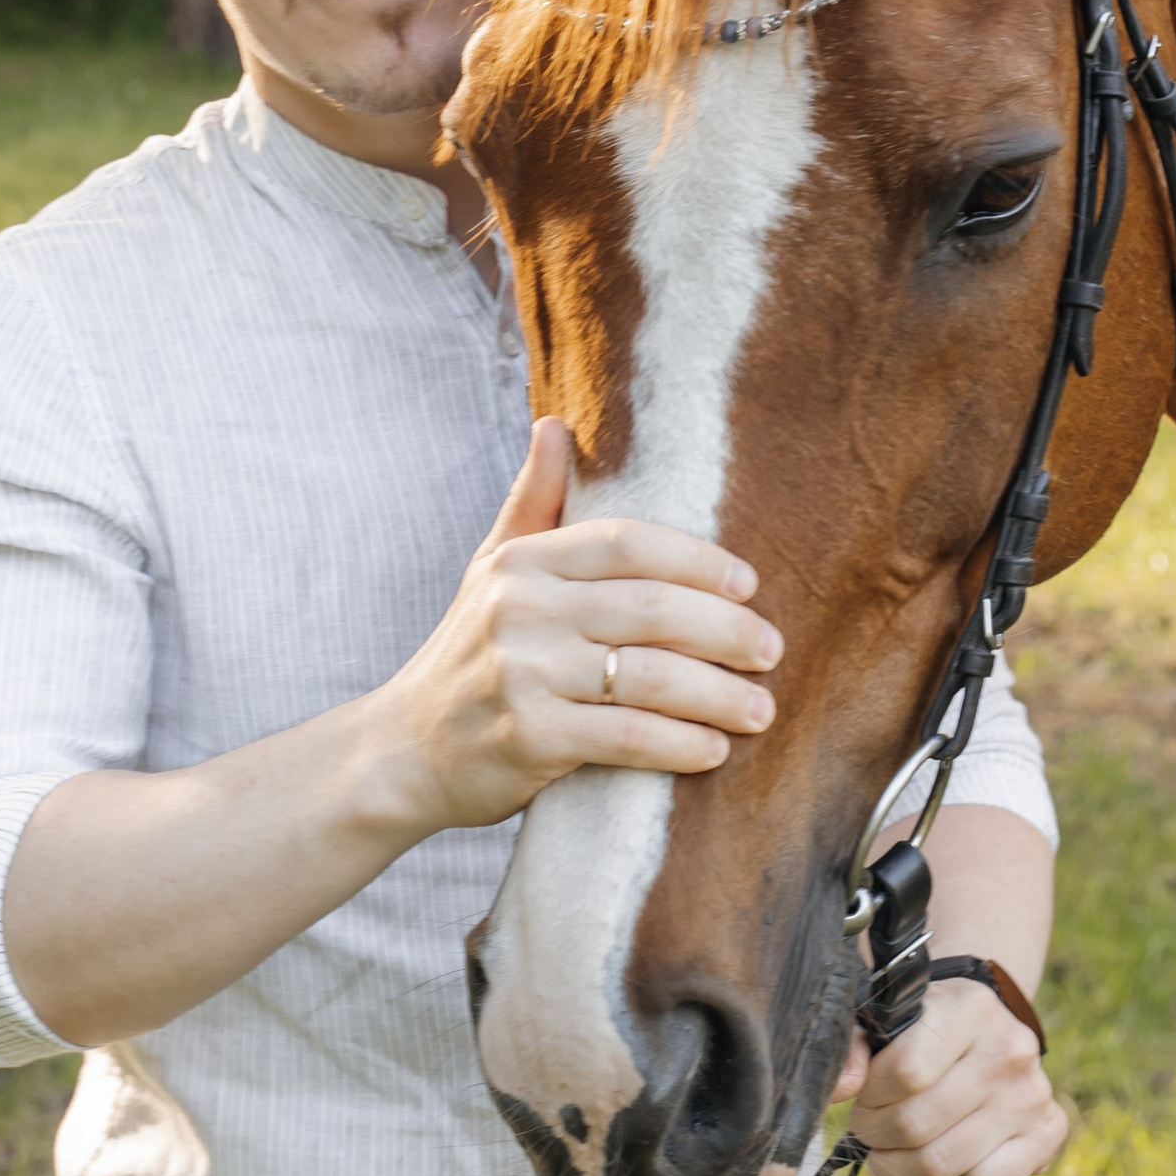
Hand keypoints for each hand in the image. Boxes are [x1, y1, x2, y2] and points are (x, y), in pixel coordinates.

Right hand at [378, 419, 781, 840]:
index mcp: (522, 562)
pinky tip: (715, 751)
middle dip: (727, 631)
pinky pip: (629, 738)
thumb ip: (532, 501)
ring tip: (761, 708)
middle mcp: (521, 610)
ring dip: (720, 695)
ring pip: (651, 676)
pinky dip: (682, 745)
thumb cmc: (468, 655)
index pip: (628, 542)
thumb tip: (555, 422)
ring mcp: (524, 675)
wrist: (404, 752)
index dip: (698, 560)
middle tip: (772, 651)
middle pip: (653, 608)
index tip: (749, 585)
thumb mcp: (491, 571)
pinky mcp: (530, 739)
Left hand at [833, 976, 1066, 1175]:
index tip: (863, 1097)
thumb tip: (841, 1088)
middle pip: (917, 1125)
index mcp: (969, 1008)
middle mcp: (1010, 1049)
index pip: (905, 1073)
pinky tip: (949, 1149)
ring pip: (943, 1163)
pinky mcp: (1049, 1132)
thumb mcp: (887, 1019)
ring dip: (902, 1167)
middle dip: (876, 1136)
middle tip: (870, 1128)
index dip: (870, 1097)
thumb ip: (852, 1046)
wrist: (988, 1030)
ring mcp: (1034, 1093)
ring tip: (895, 1148)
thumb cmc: (926, 1028)